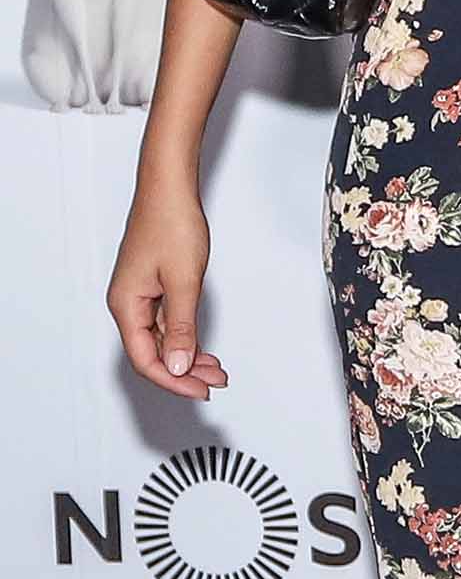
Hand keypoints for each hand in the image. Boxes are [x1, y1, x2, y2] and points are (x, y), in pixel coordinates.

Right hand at [108, 177, 225, 397]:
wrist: (169, 188)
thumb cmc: (170, 223)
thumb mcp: (183, 281)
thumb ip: (181, 327)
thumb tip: (178, 365)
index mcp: (126, 305)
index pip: (145, 359)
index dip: (173, 380)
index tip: (201, 390)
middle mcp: (128, 303)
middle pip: (152, 353)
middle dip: (184, 372)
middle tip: (215, 382)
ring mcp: (140, 295)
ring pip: (161, 339)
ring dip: (188, 356)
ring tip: (215, 369)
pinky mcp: (152, 286)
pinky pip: (165, 323)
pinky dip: (185, 337)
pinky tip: (202, 346)